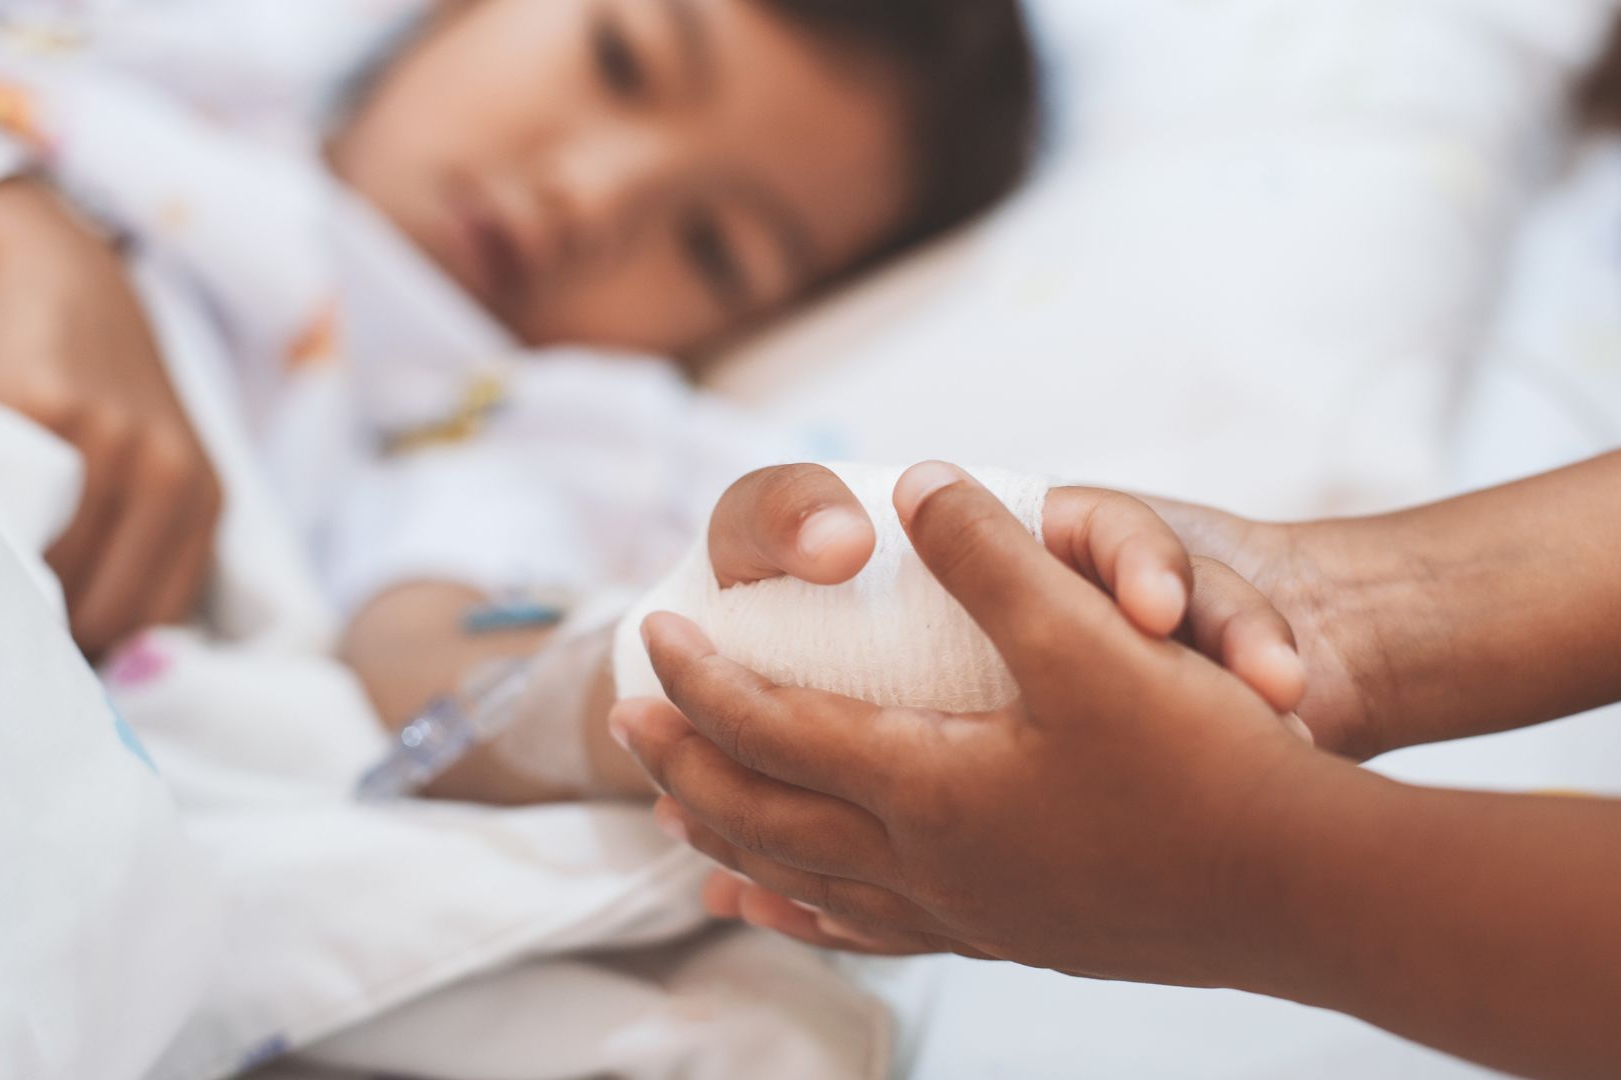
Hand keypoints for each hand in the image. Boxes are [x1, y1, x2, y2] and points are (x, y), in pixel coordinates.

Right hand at [0, 181, 221, 656]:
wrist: (55, 269)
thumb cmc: (97, 384)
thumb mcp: (144, 464)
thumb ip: (135, 543)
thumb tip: (103, 656)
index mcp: (200, 496)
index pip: (153, 621)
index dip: (100, 653)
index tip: (57, 658)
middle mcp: (166, 472)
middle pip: (102, 609)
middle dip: (53, 632)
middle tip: (19, 625)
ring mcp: (105, 438)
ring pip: (54, 569)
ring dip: (16, 585)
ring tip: (4, 569)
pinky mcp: (41, 408)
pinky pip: (8, 509)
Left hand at [614, 462, 1339, 983]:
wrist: (1305, 892)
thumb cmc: (1205, 767)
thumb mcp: (1094, 641)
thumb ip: (995, 559)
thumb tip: (920, 486)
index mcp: (927, 788)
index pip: (772, 732)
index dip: (700, 682)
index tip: (646, 640)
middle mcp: (927, 863)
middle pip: (765, 816)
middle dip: (688, 765)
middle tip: (628, 728)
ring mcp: (967, 911)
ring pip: (809, 882)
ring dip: (735, 842)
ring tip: (680, 823)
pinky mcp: (1014, 934)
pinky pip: (874, 927)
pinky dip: (810, 911)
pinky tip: (795, 910)